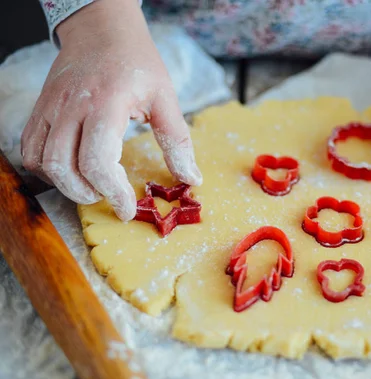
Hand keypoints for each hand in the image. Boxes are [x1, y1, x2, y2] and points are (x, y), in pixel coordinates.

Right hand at [21, 0, 201, 220]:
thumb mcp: (165, 98)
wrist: (103, 29)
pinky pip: (29, 149)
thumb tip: (192, 179)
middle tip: (112, 198)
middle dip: (88, 193)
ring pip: (42, 161)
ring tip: (92, 187)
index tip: (128, 209)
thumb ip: (177, 140)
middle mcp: (72, 106)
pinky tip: (70, 170)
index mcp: (107, 103)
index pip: (98, 161)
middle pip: (64, 167)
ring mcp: (52, 107)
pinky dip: (46, 169)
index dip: (113, 192)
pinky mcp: (41, 109)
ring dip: (66, 185)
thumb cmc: (138, 63)